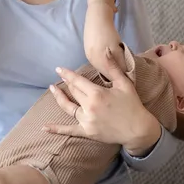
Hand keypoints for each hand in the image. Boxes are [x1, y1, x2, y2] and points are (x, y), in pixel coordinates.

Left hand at [42, 48, 161, 153]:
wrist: (138, 130)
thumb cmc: (132, 105)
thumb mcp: (124, 83)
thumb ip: (112, 67)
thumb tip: (106, 50)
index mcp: (97, 94)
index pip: (77, 81)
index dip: (67, 74)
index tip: (58, 69)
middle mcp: (89, 107)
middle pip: (73, 92)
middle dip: (67, 84)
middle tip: (61, 78)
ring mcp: (87, 121)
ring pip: (68, 107)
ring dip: (59, 98)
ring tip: (53, 90)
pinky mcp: (87, 132)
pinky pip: (69, 130)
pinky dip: (56, 129)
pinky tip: (44, 127)